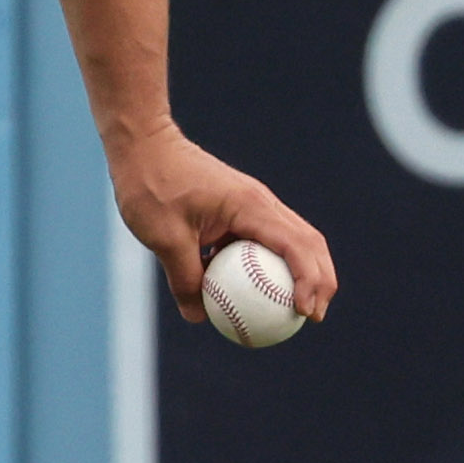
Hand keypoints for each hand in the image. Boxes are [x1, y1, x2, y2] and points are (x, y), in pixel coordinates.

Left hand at [108, 121, 339, 323]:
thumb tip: (198, 317)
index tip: (304, 312)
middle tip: (313, 317)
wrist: (142, 144)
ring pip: (293, 240)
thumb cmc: (150, 185)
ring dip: (302, 273)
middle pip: (309, 243)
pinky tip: (253, 292)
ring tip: (295, 311)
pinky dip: (270, 265)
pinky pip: (264, 240)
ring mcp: (253, 203)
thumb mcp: (163, 237)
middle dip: (321, 281)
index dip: (310, 281)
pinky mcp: (240, 208)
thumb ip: (184, 279)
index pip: (297, 246)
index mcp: (250, 206)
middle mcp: (261, 202)